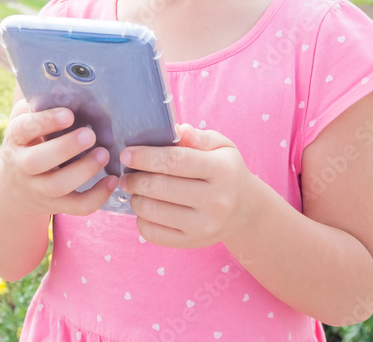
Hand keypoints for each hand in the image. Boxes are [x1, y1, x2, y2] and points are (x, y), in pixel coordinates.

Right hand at [0, 98, 117, 217]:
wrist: (12, 192)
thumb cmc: (27, 144)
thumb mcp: (24, 122)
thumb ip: (40, 103)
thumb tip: (65, 81)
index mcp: (16, 138)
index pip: (24, 129)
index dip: (45, 121)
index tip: (68, 113)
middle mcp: (23, 165)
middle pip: (38, 160)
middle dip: (65, 147)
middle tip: (90, 134)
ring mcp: (39, 188)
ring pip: (58, 185)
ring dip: (84, 170)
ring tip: (105, 153)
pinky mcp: (56, 205)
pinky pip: (76, 207)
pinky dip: (97, 196)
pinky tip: (112, 180)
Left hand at [118, 123, 260, 248]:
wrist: (246, 211)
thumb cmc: (227, 171)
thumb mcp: (222, 147)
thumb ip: (198, 137)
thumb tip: (177, 130)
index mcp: (221, 171)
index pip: (175, 161)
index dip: (145, 157)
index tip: (126, 154)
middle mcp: (215, 201)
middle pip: (161, 187)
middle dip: (135, 179)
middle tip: (126, 174)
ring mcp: (204, 226)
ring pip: (153, 212)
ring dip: (136, 198)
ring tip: (135, 189)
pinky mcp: (192, 242)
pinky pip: (153, 233)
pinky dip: (141, 219)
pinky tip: (145, 208)